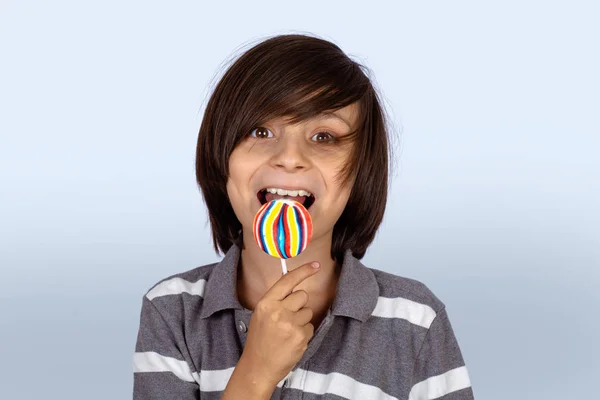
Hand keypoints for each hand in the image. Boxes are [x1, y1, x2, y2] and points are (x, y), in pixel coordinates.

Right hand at [240, 261, 320, 386]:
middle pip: (302, 295)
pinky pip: (310, 327)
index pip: (287, 281)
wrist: (258, 367)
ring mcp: (290, 324)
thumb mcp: (261, 315)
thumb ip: (276, 301)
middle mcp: (278, 311)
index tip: (316, 265)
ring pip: (308, 311)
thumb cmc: (260, 340)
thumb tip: (294, 288)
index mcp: (266, 303)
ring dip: (301, 320)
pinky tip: (292, 341)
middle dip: (299, 305)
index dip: (303, 271)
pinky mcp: (300, 336)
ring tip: (287, 332)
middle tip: (287, 318)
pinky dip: (304, 333)